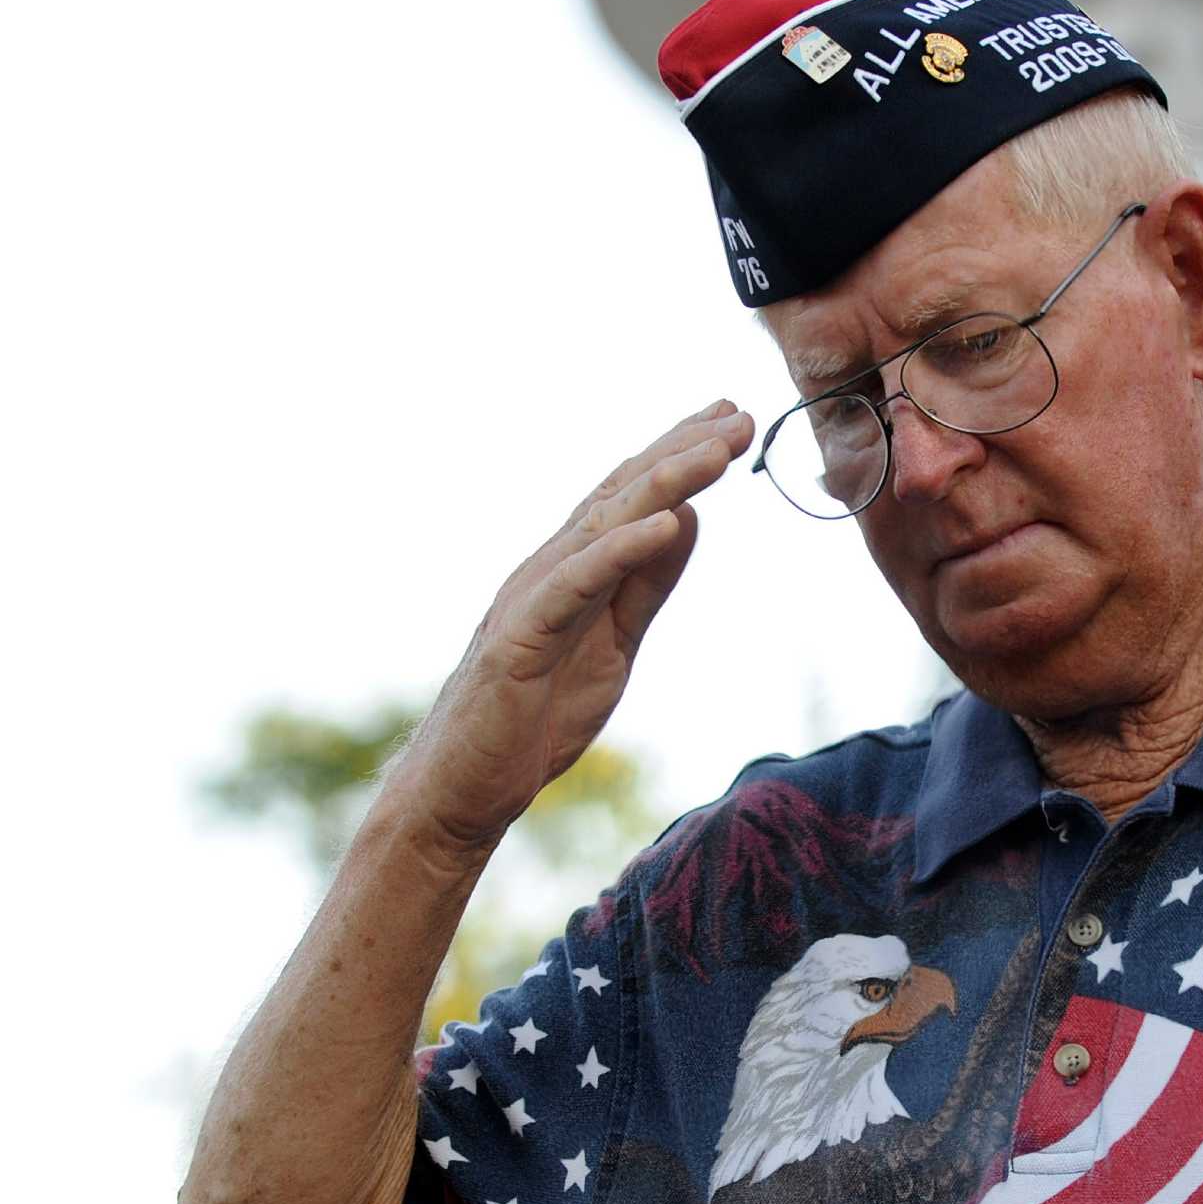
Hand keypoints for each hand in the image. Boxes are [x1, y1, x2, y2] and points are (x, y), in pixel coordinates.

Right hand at [392, 399, 754, 863]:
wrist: (463, 789)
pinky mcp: (520, 639)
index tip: (731, 421)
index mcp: (570, 570)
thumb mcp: (615, 645)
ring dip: (663, 484)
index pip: (630, 500)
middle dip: (681, 452)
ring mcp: (531, 600)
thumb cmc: (532, 718)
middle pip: (621, 497)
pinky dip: (621, 551)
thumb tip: (686, 522)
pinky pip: (577, 585)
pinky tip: (667, 523)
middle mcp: (548, 569)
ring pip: (602, 527)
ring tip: (715, 451)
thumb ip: (645, 585)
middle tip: (738, 414)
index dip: (679, 457)